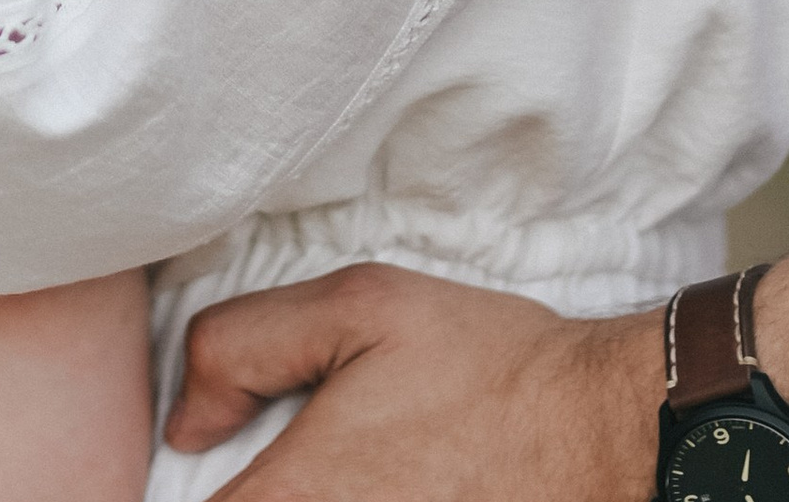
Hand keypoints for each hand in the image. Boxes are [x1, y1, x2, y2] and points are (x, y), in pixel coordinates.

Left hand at [166, 264, 655, 500]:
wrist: (601, 429)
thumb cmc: (483, 365)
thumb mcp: (356, 305)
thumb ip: (241, 347)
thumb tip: (186, 421)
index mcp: (294, 499)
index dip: (186, 488)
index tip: (209, 454)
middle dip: (243, 490)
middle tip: (263, 455)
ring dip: (289, 499)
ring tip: (340, 463)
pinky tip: (379, 479)